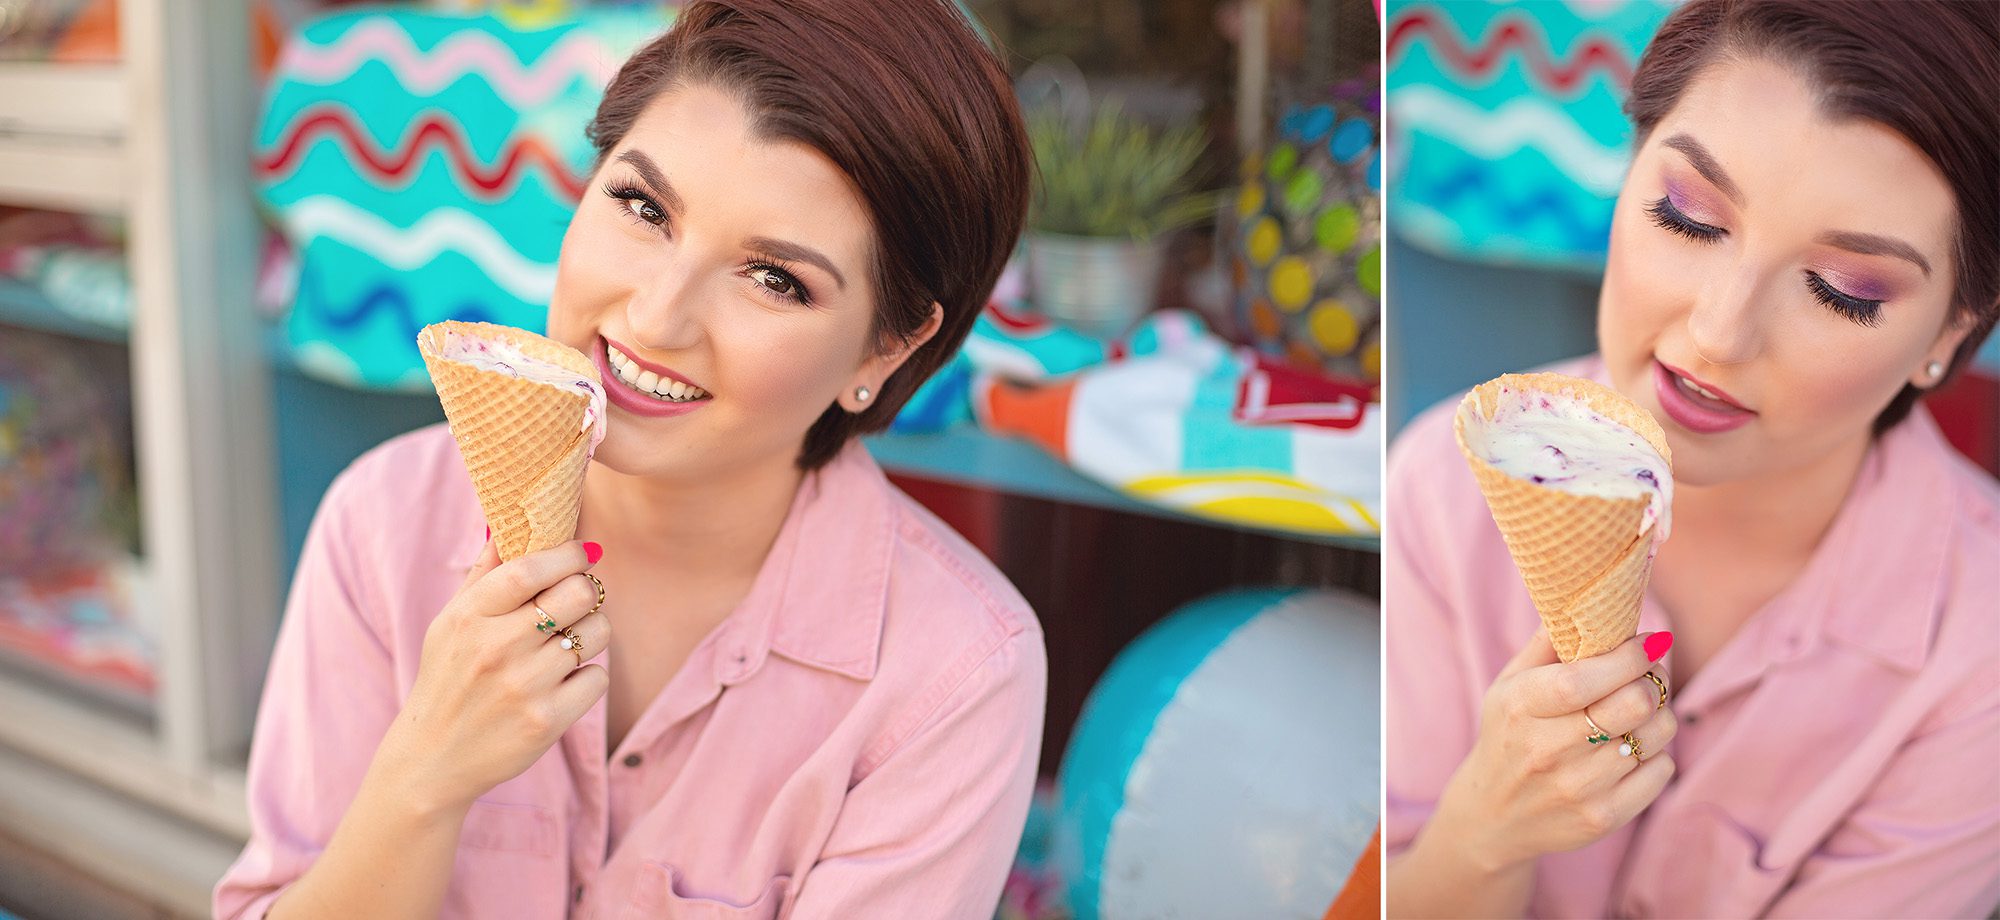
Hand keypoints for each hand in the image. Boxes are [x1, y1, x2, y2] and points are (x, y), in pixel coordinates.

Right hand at [381, 537, 610, 814]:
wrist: (432, 760)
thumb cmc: (448, 680)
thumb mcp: (450, 623)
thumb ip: (484, 574)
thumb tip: (509, 523)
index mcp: (470, 618)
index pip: (530, 568)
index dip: (566, 554)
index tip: (581, 552)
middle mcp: (497, 649)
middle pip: (577, 594)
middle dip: (586, 591)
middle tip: (576, 602)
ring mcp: (524, 686)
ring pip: (596, 634)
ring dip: (591, 634)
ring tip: (567, 645)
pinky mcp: (547, 721)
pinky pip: (598, 678)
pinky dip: (589, 677)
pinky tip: (564, 683)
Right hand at [1432, 629, 1677, 871]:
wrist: (1494, 817)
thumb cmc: (1508, 737)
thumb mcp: (1508, 687)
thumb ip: (1546, 644)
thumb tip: (1582, 595)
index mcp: (1521, 708)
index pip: (1583, 679)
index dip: (1627, 657)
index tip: (1649, 641)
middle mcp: (1546, 750)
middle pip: (1632, 705)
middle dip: (1654, 682)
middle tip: (1650, 676)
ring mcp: (1577, 788)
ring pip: (1654, 736)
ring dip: (1660, 717)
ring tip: (1642, 713)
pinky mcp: (1602, 818)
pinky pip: (1660, 772)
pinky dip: (1657, 754)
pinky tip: (1634, 749)